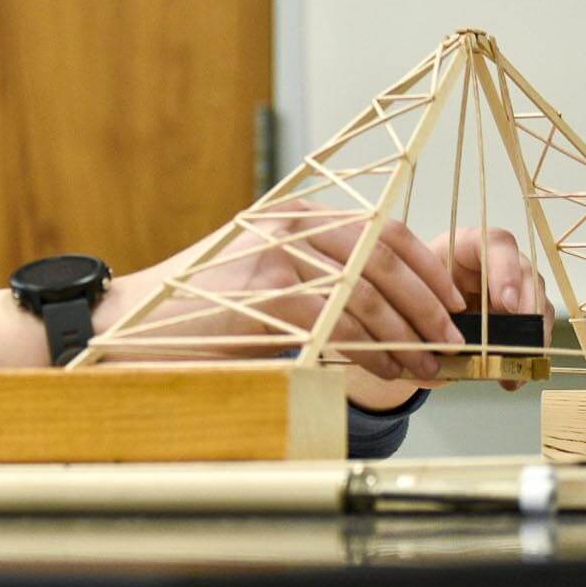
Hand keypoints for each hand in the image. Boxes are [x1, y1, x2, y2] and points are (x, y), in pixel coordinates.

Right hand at [94, 199, 469, 408]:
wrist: (135, 321)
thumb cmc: (203, 312)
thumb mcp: (269, 283)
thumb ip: (321, 283)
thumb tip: (386, 313)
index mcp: (299, 215)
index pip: (382, 231)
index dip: (424, 269)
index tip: (450, 304)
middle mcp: (294, 223)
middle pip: (386, 258)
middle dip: (426, 305)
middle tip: (450, 342)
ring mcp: (281, 254)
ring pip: (369, 294)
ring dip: (406, 336)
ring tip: (424, 368)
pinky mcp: (270, 292)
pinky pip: (340, 323)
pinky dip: (371, 352)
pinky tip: (386, 371)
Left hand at [427, 227, 555, 389]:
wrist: (413, 307)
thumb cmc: (414, 290)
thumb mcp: (414, 291)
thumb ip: (427, 305)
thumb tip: (442, 336)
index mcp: (468, 247)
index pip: (496, 245)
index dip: (506, 272)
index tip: (505, 303)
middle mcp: (498, 263)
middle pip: (527, 275)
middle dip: (526, 308)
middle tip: (520, 338)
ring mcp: (514, 288)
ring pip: (536, 304)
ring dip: (531, 338)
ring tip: (516, 366)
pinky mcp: (519, 314)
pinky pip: (534, 332)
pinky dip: (525, 356)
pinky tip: (512, 377)